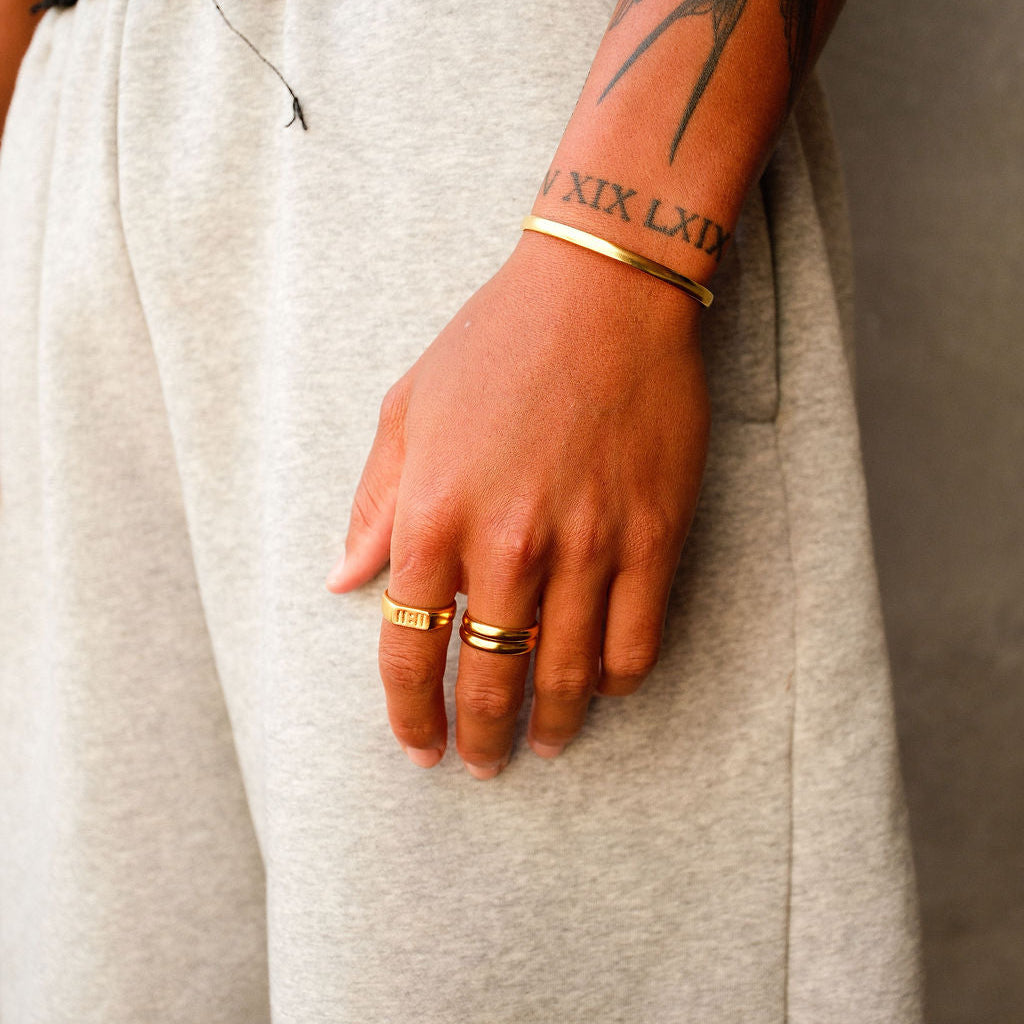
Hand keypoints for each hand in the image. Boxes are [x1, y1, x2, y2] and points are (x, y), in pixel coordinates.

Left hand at [326, 231, 709, 777]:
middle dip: (480, 737)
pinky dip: (616, 680)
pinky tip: (601, 686)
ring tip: (545, 743)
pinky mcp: (654, 537)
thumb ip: (373, 505)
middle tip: (482, 764)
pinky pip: (637, 641)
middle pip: (488, 678)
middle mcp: (508, 544)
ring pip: (567, 675)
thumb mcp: (405, 410)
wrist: (602, 293)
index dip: (409, 716)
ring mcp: (588, 545)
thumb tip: (344, 581)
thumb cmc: (494, 345)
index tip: (418, 747)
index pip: (408, 652)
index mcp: (434, 516)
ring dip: (553, 724)